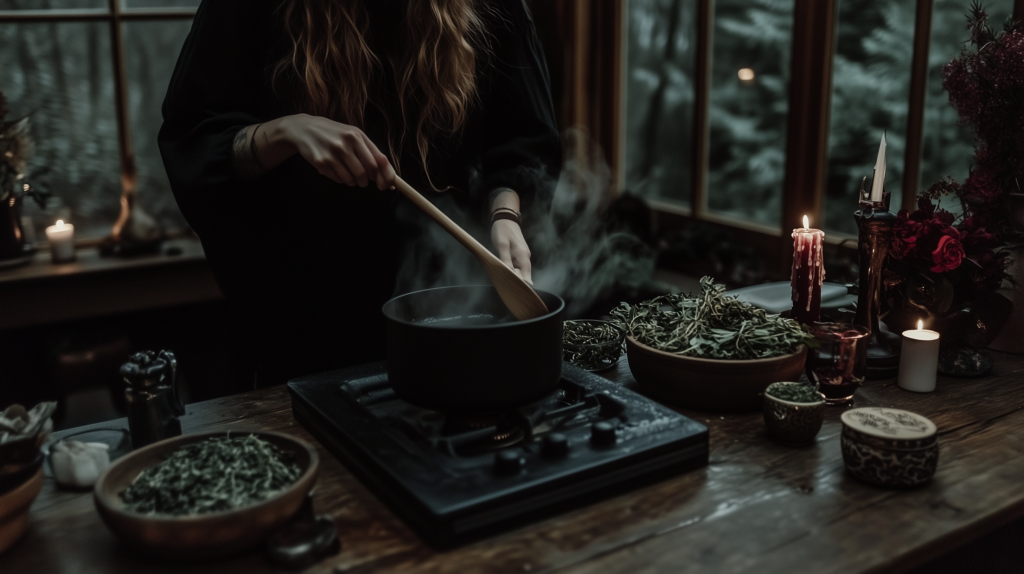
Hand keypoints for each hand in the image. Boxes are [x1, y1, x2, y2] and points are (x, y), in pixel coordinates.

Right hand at [280, 114, 395, 189]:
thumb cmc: (334, 133)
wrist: (304, 128)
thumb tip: (391, 179)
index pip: (378, 161)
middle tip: (362, 179)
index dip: (385, 176)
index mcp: (357, 135)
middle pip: (365, 173)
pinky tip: (335, 169)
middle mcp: (346, 143)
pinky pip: (338, 180)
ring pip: (352, 179)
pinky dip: (340, 179)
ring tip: (347, 172)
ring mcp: (333, 153)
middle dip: (366, 181)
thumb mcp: (353, 135)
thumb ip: (371, 153)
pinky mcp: (321, 162)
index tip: (387, 185)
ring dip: (353, 181)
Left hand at [491, 219, 532, 285]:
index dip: (521, 286)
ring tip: (502, 280)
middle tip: (503, 286)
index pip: (527, 279)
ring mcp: (523, 257)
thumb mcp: (502, 245)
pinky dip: (512, 271)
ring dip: (513, 277)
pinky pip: (517, 268)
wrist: (506, 218)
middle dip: (516, 283)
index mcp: (523, 257)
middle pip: (524, 277)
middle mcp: (526, 259)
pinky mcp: (519, 256)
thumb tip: (510, 276)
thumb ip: (506, 261)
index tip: (512, 290)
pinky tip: (504, 272)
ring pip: (520, 273)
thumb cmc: (503, 231)